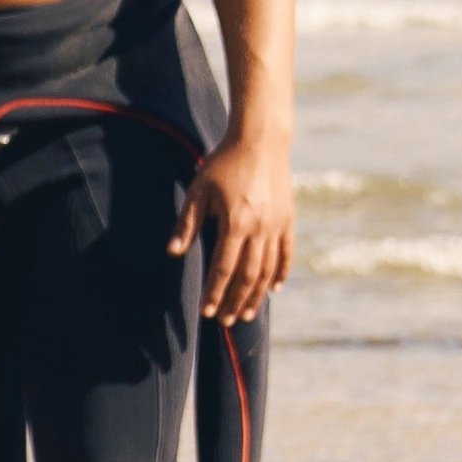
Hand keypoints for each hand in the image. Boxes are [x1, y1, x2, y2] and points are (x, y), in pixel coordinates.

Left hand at [171, 138, 294, 323]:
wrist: (261, 140)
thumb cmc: (224, 163)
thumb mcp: (199, 190)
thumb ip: (187, 223)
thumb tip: (172, 252)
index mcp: (235, 222)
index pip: (223, 268)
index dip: (215, 293)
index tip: (208, 312)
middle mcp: (259, 228)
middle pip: (247, 275)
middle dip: (235, 301)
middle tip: (226, 321)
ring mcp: (277, 225)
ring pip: (267, 269)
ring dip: (256, 295)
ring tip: (247, 314)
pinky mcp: (288, 219)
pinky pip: (286, 253)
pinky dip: (281, 273)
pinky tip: (273, 289)